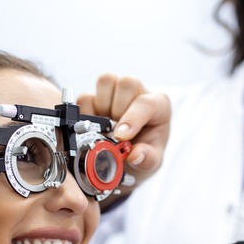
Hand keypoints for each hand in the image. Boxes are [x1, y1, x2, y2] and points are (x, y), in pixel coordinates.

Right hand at [77, 74, 169, 201]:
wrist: (130, 155)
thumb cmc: (146, 151)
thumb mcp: (152, 162)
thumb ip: (148, 159)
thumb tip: (135, 155)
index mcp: (157, 105)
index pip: (146, 103)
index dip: (132, 119)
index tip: (121, 136)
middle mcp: (137, 93)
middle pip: (126, 84)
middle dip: (118, 110)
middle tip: (116, 132)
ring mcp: (116, 92)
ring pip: (106, 81)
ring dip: (102, 107)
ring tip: (106, 127)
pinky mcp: (95, 98)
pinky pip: (85, 97)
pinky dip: (87, 114)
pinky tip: (96, 128)